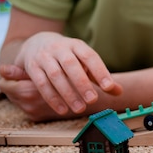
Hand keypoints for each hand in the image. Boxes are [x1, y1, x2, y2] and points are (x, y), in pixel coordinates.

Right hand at [3, 32, 121, 116]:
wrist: (37, 43)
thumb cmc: (68, 57)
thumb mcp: (85, 62)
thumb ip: (101, 77)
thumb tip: (119, 92)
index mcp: (77, 46)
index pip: (90, 57)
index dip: (100, 71)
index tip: (109, 87)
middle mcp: (60, 48)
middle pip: (71, 64)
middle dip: (82, 83)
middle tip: (93, 100)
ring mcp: (44, 57)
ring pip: (55, 75)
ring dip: (67, 93)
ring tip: (80, 108)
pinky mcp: (32, 67)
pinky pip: (41, 83)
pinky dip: (52, 98)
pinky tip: (63, 109)